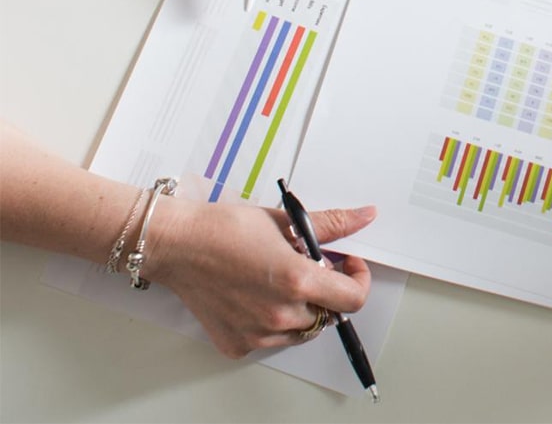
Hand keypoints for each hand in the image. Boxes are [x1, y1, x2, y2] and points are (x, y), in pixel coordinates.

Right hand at [148, 197, 374, 357]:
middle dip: (327, 290)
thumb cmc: (225, 228)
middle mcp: (280, 315)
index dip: (358, 279)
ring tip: (278, 281)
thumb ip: (331, 225)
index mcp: (297, 283)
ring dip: (303, 308)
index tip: (347, 265)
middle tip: (306, 267)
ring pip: (303, 330)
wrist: (177, 244)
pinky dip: (274, 323)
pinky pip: (272, 340)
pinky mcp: (237, 344)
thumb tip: (366, 216)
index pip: (354, 298)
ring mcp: (258, 335)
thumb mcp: (286, 221)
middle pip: (329, 313)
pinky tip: (257, 296)